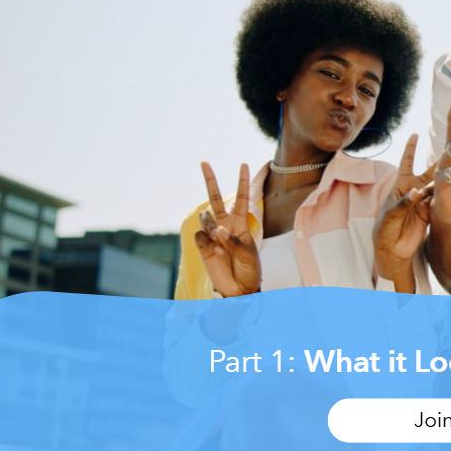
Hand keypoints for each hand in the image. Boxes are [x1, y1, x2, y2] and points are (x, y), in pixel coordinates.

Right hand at [195, 162, 260, 296]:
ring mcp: (212, 234)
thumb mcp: (249, 254)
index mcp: (241, 223)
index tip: (243, 164)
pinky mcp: (202, 245)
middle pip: (216, 198)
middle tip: (204, 162)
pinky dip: (208, 242)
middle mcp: (225, 225)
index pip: (242, 198)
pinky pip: (201, 235)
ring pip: (206, 217)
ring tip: (222, 246)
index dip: (242, 182)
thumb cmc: (249, 270)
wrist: (239, 289)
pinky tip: (216, 252)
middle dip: (210, 180)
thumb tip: (218, 230)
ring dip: (213, 228)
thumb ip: (234, 240)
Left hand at [374, 134, 435, 285]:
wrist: (391, 249)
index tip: (415, 133)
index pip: (406, 161)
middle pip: (429, 171)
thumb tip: (416, 192)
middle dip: (440, 160)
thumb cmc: (384, 229)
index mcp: (401, 184)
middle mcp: (414, 189)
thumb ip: (404, 202)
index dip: (410, 147)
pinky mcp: (430, 212)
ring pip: (439, 185)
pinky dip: (449, 196)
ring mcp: (424, 200)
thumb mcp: (390, 214)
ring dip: (448, 178)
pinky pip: (441, 201)